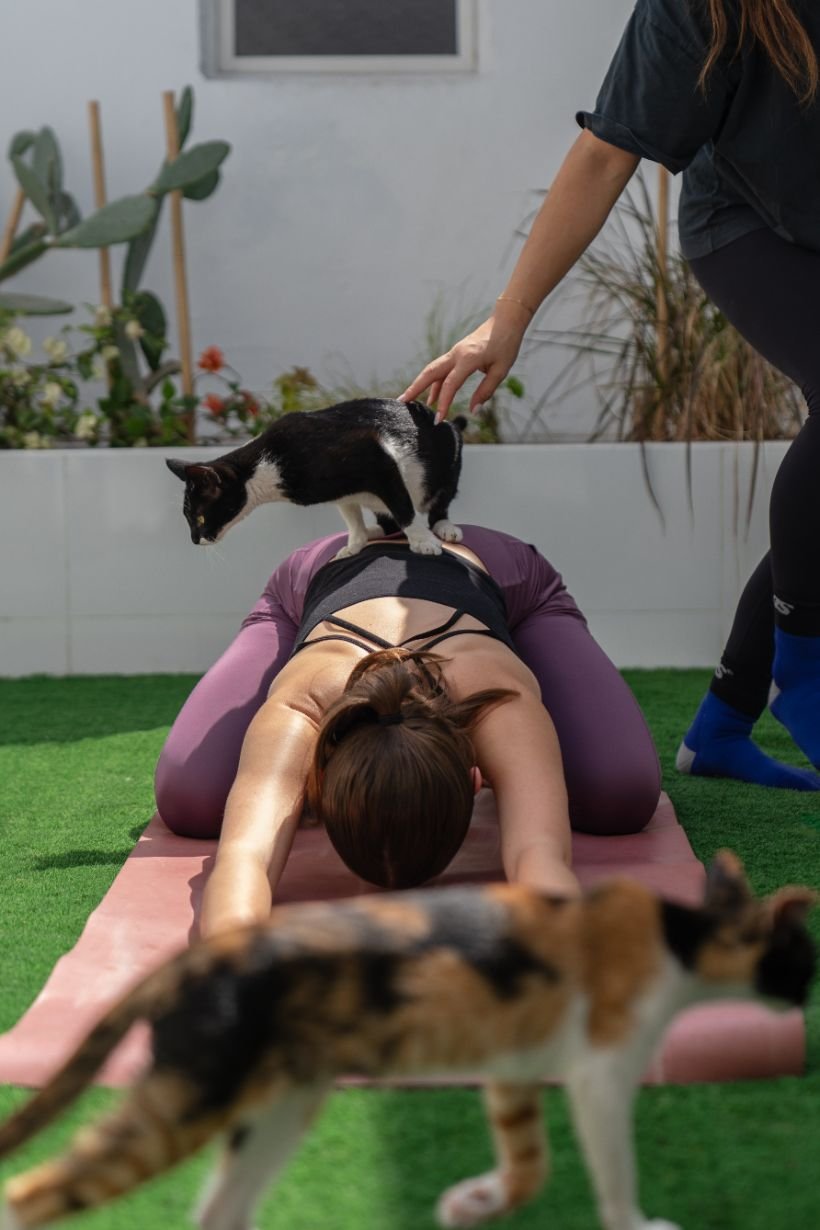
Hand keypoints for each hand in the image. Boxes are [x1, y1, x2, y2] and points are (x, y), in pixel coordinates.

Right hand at [400, 307, 527, 420]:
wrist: (506, 321)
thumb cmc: (506, 344)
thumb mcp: (501, 370)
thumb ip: (486, 391)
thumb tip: (474, 410)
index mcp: (468, 359)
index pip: (450, 384)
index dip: (443, 403)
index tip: (438, 419)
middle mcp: (456, 354)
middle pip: (430, 373)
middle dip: (415, 388)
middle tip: (402, 402)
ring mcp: (454, 352)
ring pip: (432, 370)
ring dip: (420, 385)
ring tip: (410, 401)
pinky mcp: (456, 354)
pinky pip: (441, 370)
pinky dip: (435, 383)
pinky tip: (432, 397)